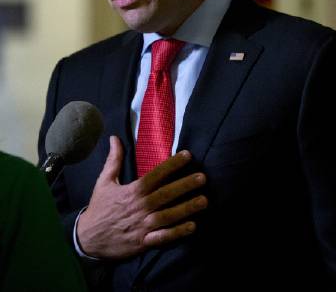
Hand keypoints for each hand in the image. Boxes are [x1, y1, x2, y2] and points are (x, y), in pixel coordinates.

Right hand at [77, 135, 206, 258]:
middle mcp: (140, 207)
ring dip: (186, 208)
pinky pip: (163, 237)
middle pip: (166, 194)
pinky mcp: (143, 242)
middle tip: (203, 178)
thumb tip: (114, 138)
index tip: (188, 155)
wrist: (86, 239)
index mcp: (132, 191)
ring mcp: (142, 225)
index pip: (156, 175)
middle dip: (185, 185)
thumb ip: (114, 160)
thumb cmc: (99, 208)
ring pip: (168, 216)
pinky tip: (192, 226)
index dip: (172, 165)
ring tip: (204, 200)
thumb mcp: (104, 182)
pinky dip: (177, 233)